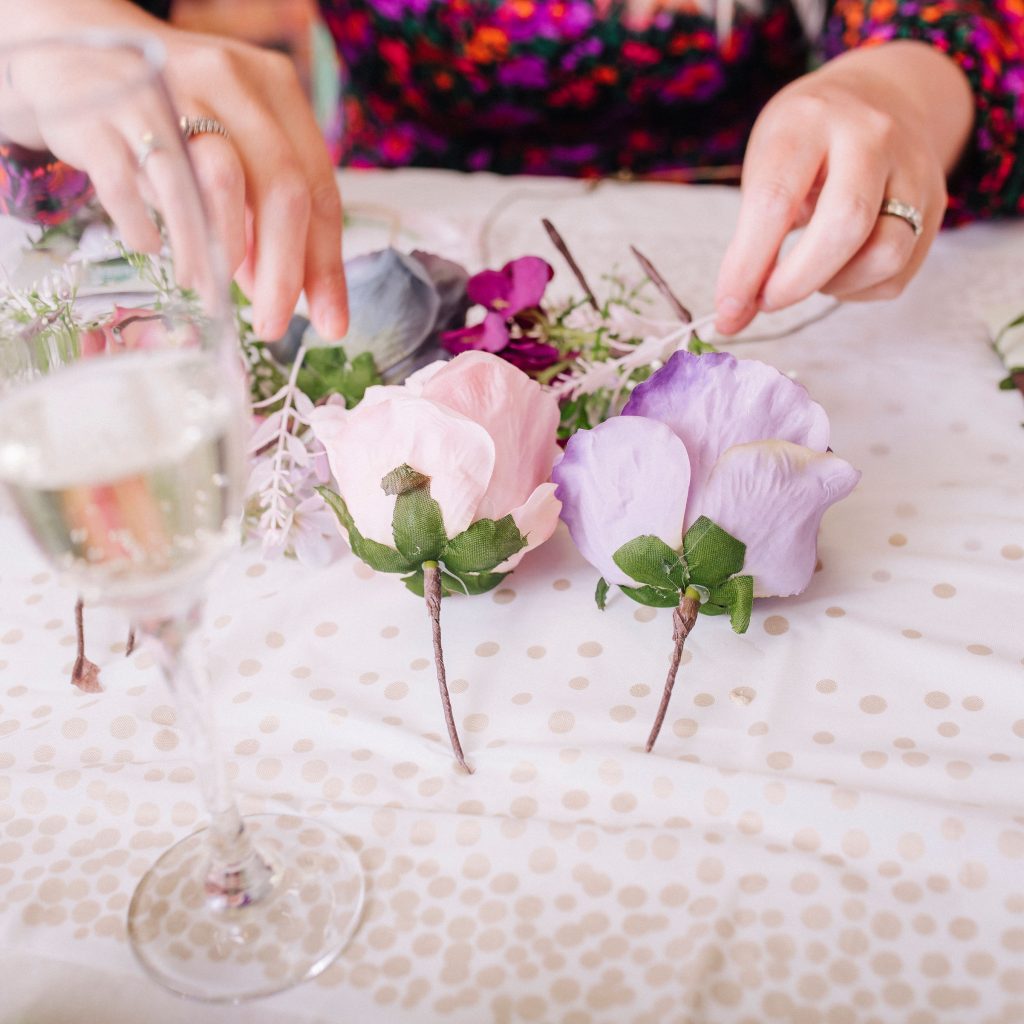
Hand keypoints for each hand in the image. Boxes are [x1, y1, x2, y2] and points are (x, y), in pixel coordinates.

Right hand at [2, 0, 346, 340]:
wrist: (77, 50)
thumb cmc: (176, 115)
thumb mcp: (235, 146)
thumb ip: (265, 212)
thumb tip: (280, 292)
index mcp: (273, 87)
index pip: (317, 189)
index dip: (326, 265)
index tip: (329, 324)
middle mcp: (227, 79)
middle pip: (279, 188)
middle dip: (282, 272)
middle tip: (272, 326)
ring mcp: (165, 89)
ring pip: (216, 181)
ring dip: (219, 253)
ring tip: (211, 292)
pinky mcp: (102, 112)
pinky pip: (135, 185)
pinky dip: (148, 229)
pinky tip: (152, 246)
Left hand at [714, 41, 973, 334]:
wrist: (879, 95)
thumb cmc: (804, 140)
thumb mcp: (766, 163)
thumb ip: (748, 236)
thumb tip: (732, 314)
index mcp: (809, 120)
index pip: (775, 202)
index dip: (747, 266)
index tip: (727, 310)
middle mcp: (870, 136)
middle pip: (844, 226)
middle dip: (796, 282)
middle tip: (765, 301)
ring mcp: (913, 168)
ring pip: (885, 255)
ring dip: (835, 285)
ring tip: (808, 275)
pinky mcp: (936, 203)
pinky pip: (898, 273)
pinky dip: (859, 289)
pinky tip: (838, 270)